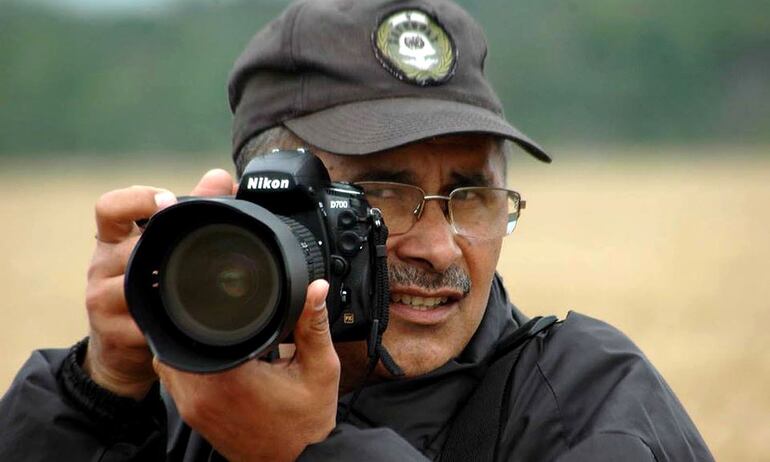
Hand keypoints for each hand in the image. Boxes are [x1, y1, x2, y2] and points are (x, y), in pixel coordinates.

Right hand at [83, 169, 236, 399]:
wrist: (121, 348)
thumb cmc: (147, 288)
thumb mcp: (160, 247)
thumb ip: (191, 210)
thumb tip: (223, 178)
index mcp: (114, 238)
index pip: (109, 207)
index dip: (137, 199)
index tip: (168, 201)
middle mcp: (102, 265)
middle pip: (129, 248)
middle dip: (163, 249)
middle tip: (195, 250)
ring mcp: (101, 299)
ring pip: (131, 287)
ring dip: (165, 287)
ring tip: (193, 287)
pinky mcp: (112, 332)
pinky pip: (141, 324)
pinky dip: (166, 322)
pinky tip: (184, 321)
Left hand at [155, 279, 338, 461]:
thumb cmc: (307, 422)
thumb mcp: (320, 368)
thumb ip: (313, 325)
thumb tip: (315, 289)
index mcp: (230, 377)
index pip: (195, 329)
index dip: (204, 309)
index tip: (224, 302)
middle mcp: (202, 395)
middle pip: (177, 340)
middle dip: (195, 324)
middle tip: (223, 316)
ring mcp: (193, 409)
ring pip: (169, 361)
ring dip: (188, 345)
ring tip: (218, 336)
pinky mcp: (193, 417)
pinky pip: (174, 380)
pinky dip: (188, 365)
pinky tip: (214, 360)